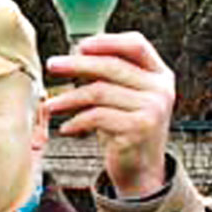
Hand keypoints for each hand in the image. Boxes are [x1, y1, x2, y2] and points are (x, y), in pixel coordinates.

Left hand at [45, 32, 175, 197]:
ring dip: (68, 98)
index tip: (79, 45)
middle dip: (77, 64)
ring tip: (50, 106)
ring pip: (99, 92)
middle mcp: (160, 89)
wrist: (141, 170)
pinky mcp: (139, 128)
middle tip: (52, 65)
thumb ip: (110, 77)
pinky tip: (65, 128)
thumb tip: (74, 55)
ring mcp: (152, 109)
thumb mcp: (123, 98)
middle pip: (112, 66)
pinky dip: (76, 121)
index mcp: (160, 75)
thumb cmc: (125, 130)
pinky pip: (97, 117)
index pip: (136, 44)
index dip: (107, 41)